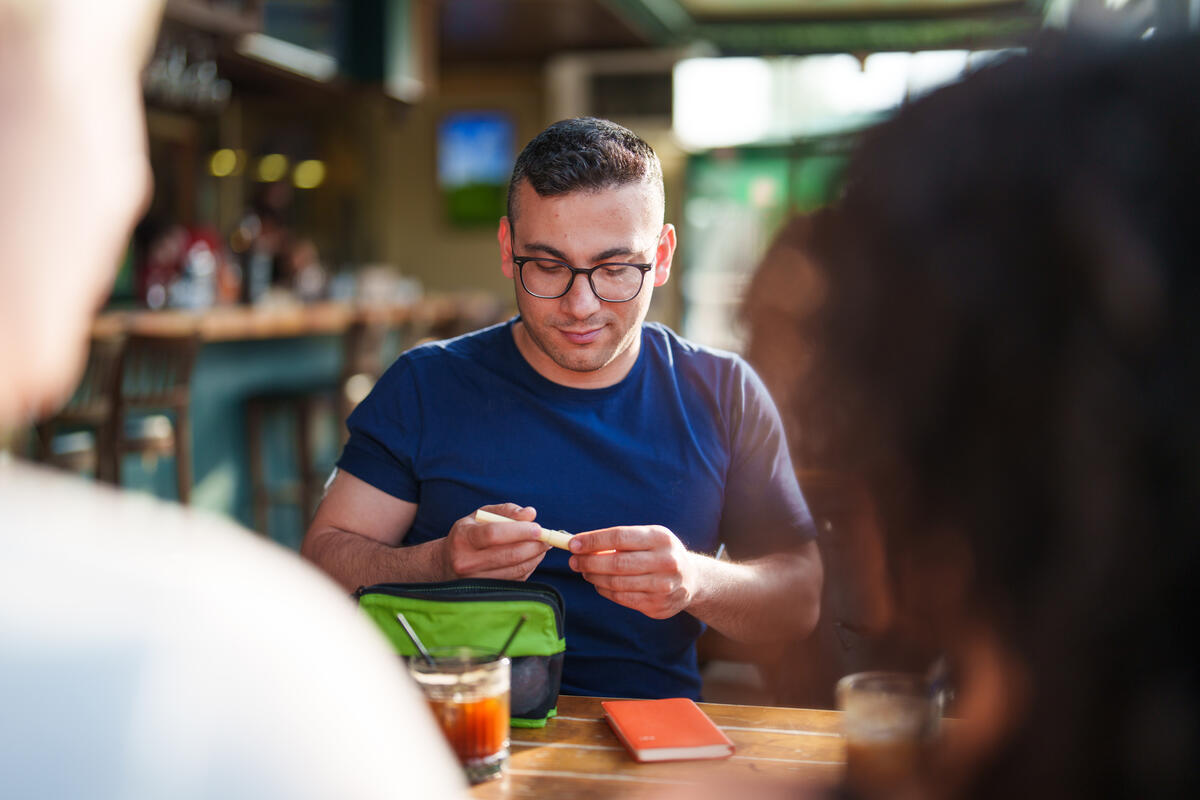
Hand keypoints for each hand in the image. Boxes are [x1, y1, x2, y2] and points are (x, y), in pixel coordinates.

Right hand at [442, 503, 548, 579]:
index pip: (494, 534)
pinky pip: (515, 579)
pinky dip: (528, 568)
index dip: (519, 531)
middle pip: (508, 555)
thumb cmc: (469, 533)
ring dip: (535, 557)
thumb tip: (530, 513)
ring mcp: (475, 580)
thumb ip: (506, 511)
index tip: (538, 529)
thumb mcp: (481, 515)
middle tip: (548, 538)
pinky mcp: (486, 591)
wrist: (447, 563)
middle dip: (534, 546)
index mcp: (463, 537)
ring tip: (543, 546)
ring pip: (515, 570)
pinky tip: (532, 557)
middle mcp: (466, 561)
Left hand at [568, 525, 700, 618]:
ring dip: (594, 577)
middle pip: (617, 563)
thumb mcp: (647, 538)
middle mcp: (666, 561)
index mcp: (660, 538)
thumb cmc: (659, 553)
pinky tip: (599, 584)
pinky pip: (622, 599)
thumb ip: (619, 541)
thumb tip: (581, 545)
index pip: (619, 537)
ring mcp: (663, 586)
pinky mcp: (658, 605)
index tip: (573, 544)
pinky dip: (605, 591)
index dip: (593, 541)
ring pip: (617, 584)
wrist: (691, 579)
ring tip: (584, 571)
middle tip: (573, 561)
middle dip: (589, 562)